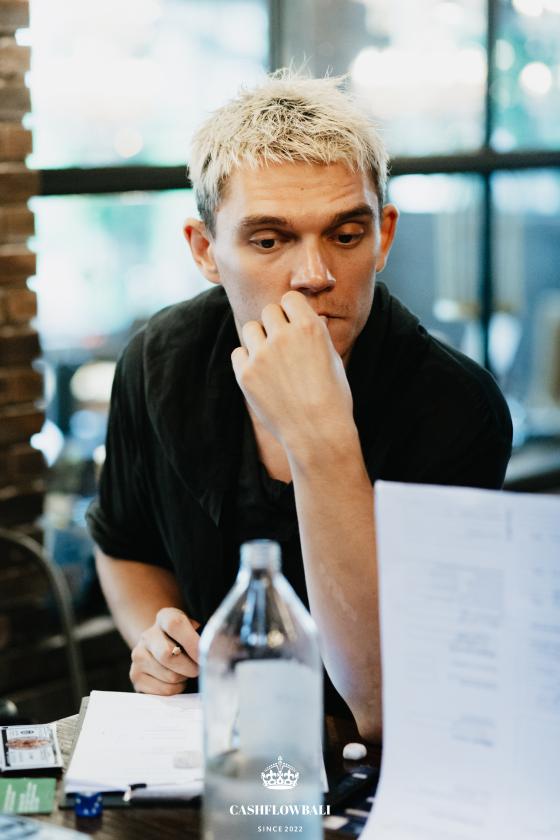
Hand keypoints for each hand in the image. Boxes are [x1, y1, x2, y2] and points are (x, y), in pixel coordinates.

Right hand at [129, 607, 200, 694]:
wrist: (162, 648)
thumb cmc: (186, 640)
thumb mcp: (195, 630)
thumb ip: (207, 636)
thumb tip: (220, 649)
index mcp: (164, 617)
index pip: (175, 624)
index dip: (192, 642)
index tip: (204, 655)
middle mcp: (148, 634)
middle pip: (168, 654)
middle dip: (190, 667)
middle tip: (198, 669)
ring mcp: (138, 655)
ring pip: (169, 676)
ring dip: (184, 678)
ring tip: (185, 672)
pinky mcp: (135, 675)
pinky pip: (163, 690)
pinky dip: (176, 689)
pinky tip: (176, 680)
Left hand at [231, 291, 353, 454]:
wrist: (317, 433)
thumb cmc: (332, 398)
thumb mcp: (332, 357)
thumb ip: (314, 334)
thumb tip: (304, 318)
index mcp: (309, 327)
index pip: (289, 298)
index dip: (291, 311)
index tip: (294, 325)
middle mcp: (283, 336)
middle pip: (269, 311)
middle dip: (275, 325)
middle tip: (284, 347)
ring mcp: (262, 355)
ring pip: (251, 329)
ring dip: (259, 339)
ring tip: (272, 361)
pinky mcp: (246, 374)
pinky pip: (238, 353)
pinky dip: (247, 361)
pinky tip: (262, 375)